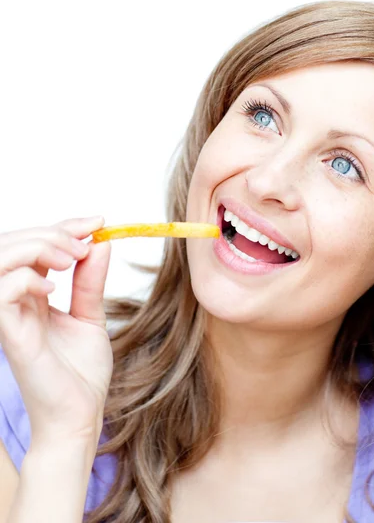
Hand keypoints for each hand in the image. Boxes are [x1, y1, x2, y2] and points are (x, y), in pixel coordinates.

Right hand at [0, 216, 112, 446]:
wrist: (81, 414)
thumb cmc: (81, 373)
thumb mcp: (90, 316)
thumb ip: (90, 281)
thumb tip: (100, 243)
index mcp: (33, 295)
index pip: (34, 246)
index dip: (63, 227)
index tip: (98, 222)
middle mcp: (16, 301)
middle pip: (12, 245)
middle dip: (51, 232)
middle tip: (85, 243)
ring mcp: (9, 316)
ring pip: (0, 260)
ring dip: (37, 248)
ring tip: (71, 259)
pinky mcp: (10, 334)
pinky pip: (2, 292)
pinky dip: (26, 278)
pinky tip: (53, 289)